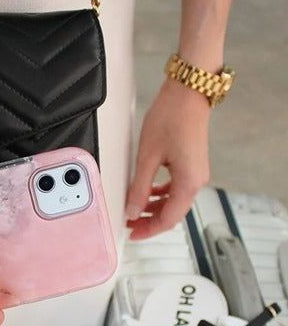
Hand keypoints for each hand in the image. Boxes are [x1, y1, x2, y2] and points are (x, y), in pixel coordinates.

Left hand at [125, 79, 210, 239]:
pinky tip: (147, 192)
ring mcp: (195, 172)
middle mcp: (196, 181)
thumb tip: (132, 210)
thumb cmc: (171, 118)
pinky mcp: (191, 164)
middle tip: (129, 223)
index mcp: (188, 183)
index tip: (132, 233)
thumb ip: (139, 188)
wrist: (188, 92)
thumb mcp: (148, 157)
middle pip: (172, 213)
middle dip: (150, 221)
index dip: (148, 230)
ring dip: (154, 208)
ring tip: (134, 209)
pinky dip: (160, 194)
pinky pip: (175, 188)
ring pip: (174, 201)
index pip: (168, 219)